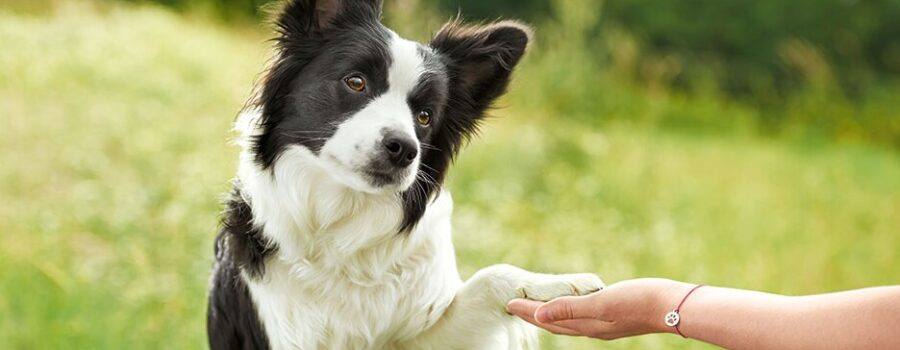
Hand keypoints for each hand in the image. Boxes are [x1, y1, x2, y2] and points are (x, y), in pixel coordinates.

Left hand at [506, 278, 692, 339]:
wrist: (674, 305)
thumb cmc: (639, 301)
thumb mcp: (601, 302)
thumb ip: (570, 308)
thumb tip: (539, 315)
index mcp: (587, 325)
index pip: (549, 319)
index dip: (528, 311)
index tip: (509, 303)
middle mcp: (594, 328)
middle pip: (556, 323)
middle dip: (534, 315)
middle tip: (515, 306)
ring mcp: (605, 324)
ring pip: (570, 322)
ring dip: (551, 314)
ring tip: (537, 307)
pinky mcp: (616, 317)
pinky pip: (584, 316)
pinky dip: (570, 312)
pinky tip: (574, 305)